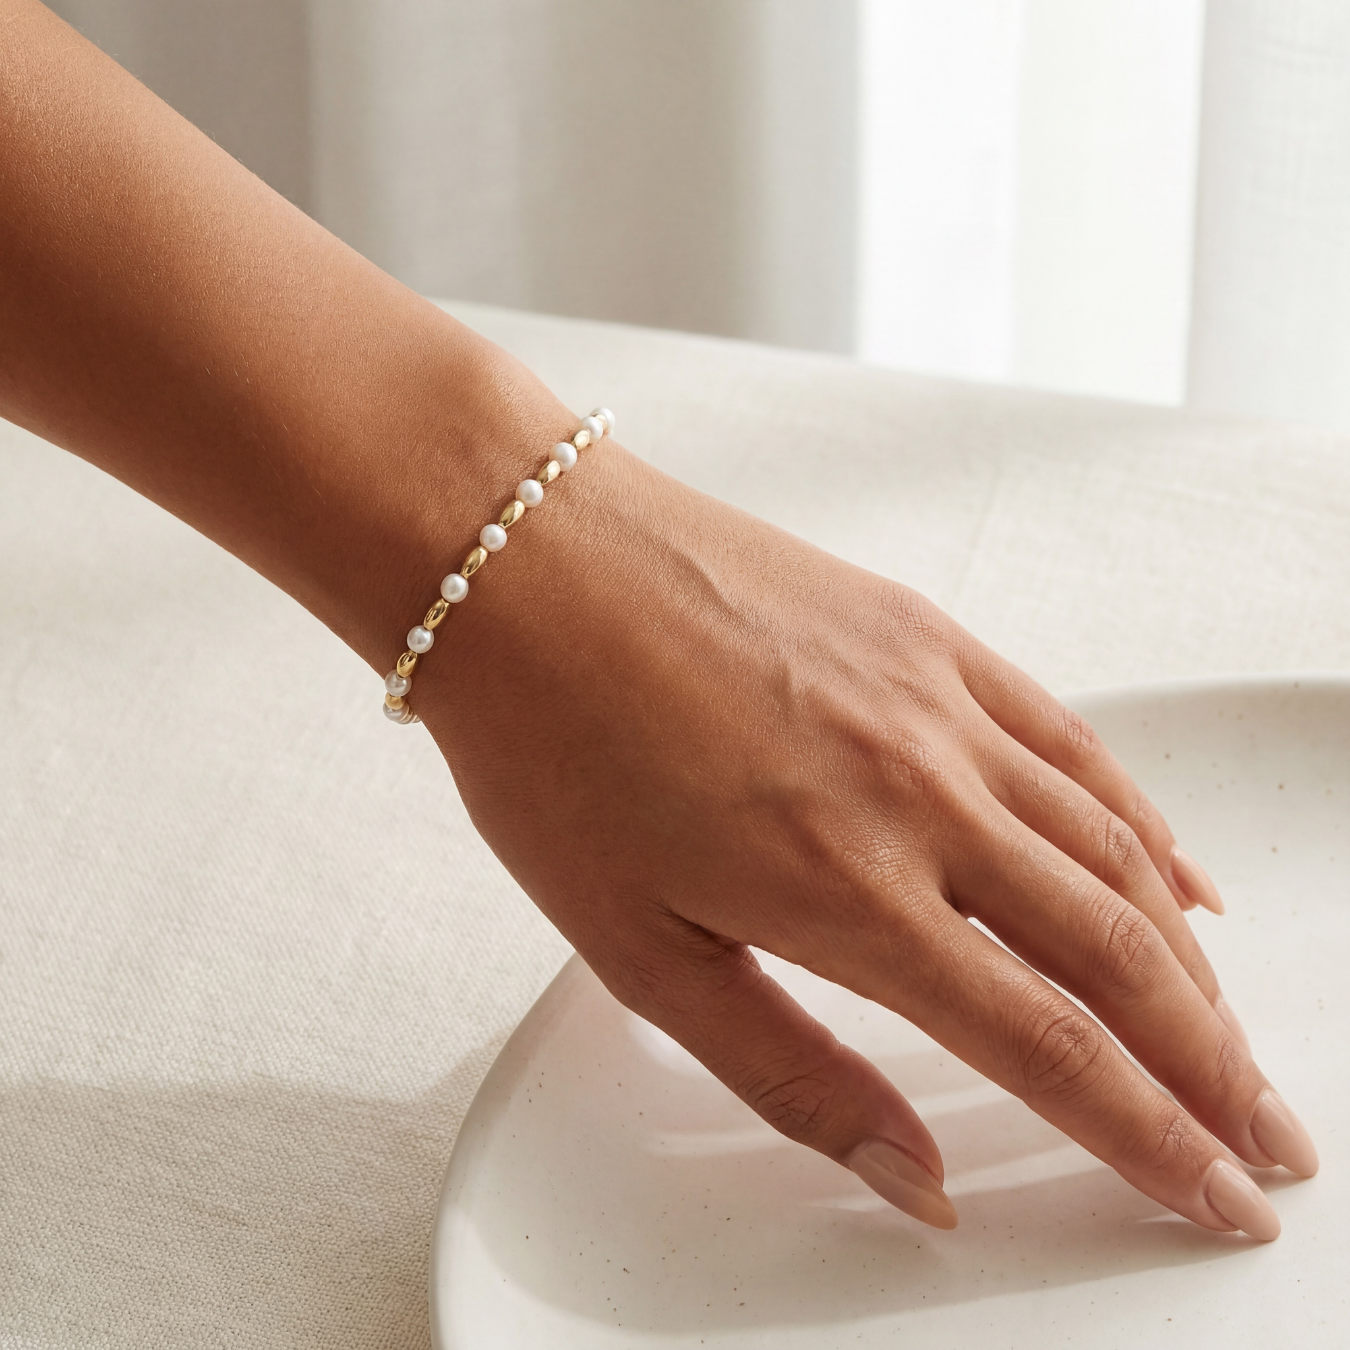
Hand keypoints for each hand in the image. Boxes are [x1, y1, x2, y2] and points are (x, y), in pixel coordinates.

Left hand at [415, 442, 1318, 1237]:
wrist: (527, 567)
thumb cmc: (553, 753)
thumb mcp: (641, 952)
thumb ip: (793, 1074)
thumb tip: (916, 1176)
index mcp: (848, 892)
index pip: (1049, 1047)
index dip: (1150, 1140)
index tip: (1215, 1194)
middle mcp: (923, 795)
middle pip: (1119, 956)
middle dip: (1214, 1067)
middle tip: (1270, 1142)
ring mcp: (939, 704)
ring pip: (1116, 849)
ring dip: (1190, 960)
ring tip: (1230, 1036)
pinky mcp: (929, 638)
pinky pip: (1073, 742)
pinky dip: (1142, 820)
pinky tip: (1176, 873)